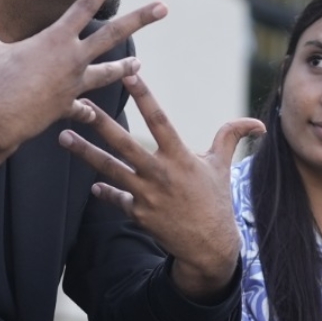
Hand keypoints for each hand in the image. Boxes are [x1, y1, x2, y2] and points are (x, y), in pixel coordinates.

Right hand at [0, 0, 166, 188]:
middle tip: (164, 7)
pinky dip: (86, 111)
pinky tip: (93, 114)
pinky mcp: (70, 106)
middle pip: (113, 34)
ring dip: (124, 68)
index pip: (85, 6)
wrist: (0, 117)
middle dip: (140, 19)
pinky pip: (82, 108)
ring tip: (139, 65)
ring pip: (107, 73)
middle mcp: (73, 58)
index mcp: (57, 38)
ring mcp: (75, 83)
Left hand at [59, 69, 264, 297]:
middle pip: (125, 144)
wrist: (210, 246)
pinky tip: (92, 185)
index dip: (145, 95)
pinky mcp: (140, 214)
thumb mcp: (223, 167)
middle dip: (101, 123)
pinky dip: (105, 192)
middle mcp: (161, 174)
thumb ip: (230, 138)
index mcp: (181, 157)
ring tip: (64, 137)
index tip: (129, 73)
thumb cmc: (215, 202)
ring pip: (111, 169)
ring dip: (86, 153)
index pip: (159, 119)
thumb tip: (258, 123)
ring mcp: (148, 195)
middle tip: (78, 104)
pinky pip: (117, 199)